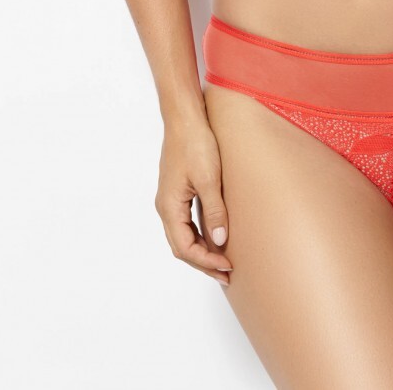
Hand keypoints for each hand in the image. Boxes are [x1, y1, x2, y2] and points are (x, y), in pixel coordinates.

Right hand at [154, 114, 233, 288]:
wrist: (185, 118)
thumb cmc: (196, 144)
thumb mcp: (209, 178)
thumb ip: (214, 211)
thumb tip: (220, 242)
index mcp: (169, 207)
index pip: (184, 248)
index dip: (206, 261)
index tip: (227, 267)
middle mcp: (165, 207)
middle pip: (181, 246)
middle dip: (203, 262)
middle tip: (227, 273)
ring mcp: (170, 199)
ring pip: (182, 236)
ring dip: (201, 250)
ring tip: (222, 261)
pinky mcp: (177, 191)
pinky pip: (185, 222)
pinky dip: (199, 235)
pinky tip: (214, 236)